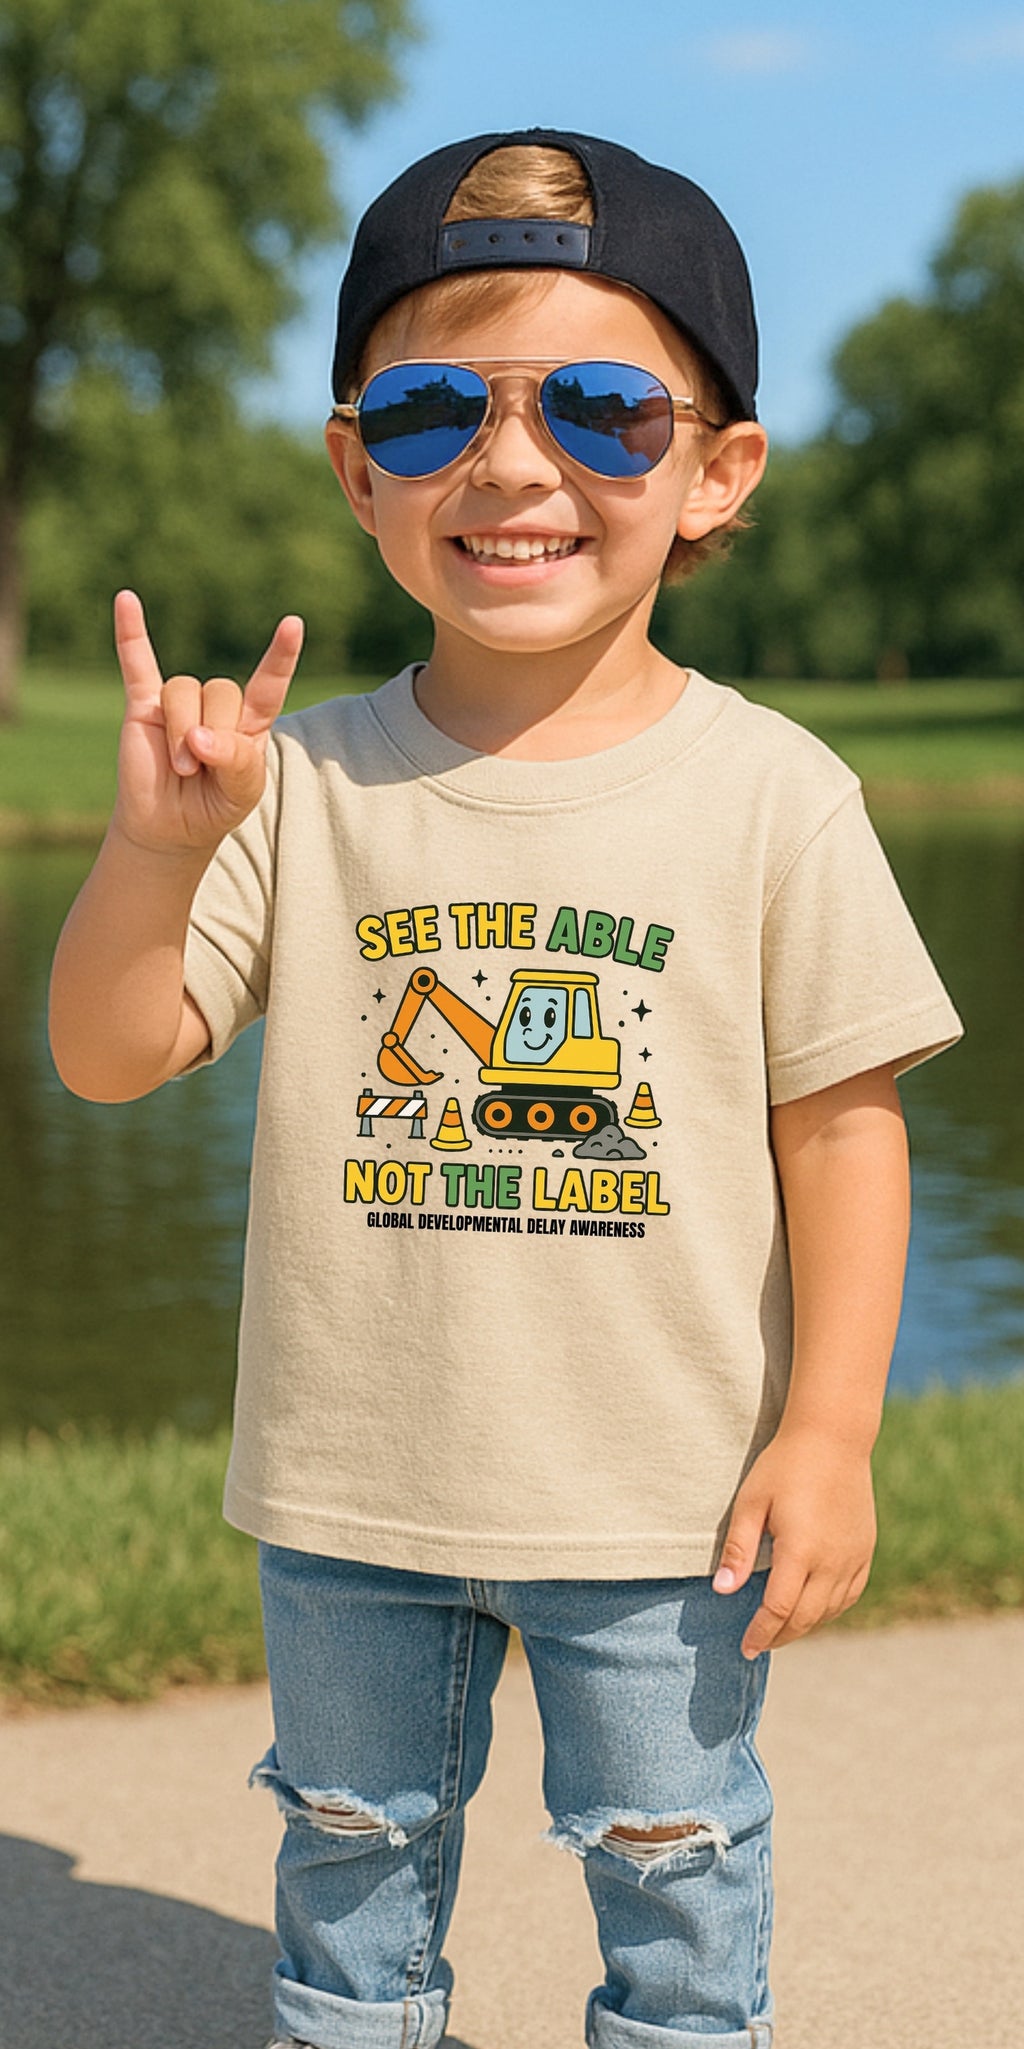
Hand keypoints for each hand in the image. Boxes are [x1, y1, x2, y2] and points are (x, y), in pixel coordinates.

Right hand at [110, 588, 303, 855]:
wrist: (169, 827)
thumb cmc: (214, 806)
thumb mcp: (242, 792)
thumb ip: (235, 762)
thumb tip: (199, 736)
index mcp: (250, 722)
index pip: (268, 684)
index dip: (281, 657)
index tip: (293, 625)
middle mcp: (216, 705)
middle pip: (221, 691)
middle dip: (213, 736)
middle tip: (202, 773)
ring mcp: (179, 702)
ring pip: (184, 690)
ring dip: (183, 732)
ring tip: (181, 768)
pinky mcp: (143, 705)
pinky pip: (136, 662)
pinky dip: (130, 632)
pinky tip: (125, 600)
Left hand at [711, 1420, 876, 1657]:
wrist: (834, 1438)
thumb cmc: (785, 1465)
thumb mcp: (751, 1502)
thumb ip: (738, 1549)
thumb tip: (722, 1590)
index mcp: (801, 1551)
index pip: (779, 1610)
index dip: (760, 1633)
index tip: (745, 1647)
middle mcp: (832, 1561)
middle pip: (805, 1618)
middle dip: (780, 1637)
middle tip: (758, 1645)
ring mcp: (853, 1557)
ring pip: (830, 1610)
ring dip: (804, 1626)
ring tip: (780, 1631)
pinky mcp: (865, 1550)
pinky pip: (850, 1595)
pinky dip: (829, 1610)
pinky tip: (813, 1610)